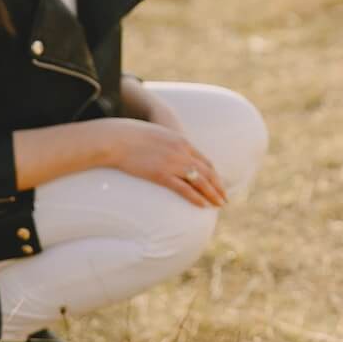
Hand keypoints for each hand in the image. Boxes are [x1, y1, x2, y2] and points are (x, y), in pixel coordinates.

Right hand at [105, 118, 225, 207]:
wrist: (117, 138)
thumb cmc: (132, 136)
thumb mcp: (157, 136)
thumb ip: (168, 145)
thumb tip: (168, 154)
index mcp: (182, 141)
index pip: (204, 160)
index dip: (213, 174)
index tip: (218, 183)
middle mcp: (182, 152)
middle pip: (207, 172)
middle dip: (218, 186)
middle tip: (225, 198)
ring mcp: (173, 163)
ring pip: (200, 181)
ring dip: (212, 194)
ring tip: (219, 204)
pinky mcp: (161, 175)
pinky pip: (184, 188)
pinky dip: (196, 198)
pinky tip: (203, 206)